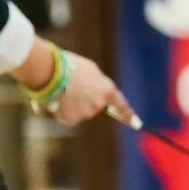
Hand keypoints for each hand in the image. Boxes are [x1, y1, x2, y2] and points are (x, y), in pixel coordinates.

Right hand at [12, 41, 131, 126]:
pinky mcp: (72, 120)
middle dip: (85, 100)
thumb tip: (91, 93)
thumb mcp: (89, 70)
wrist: (52, 72)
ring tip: (61, 91)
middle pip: (94, 106)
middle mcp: (99, 104)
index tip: (137, 124)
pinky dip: (62, 111)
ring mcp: (86, 113)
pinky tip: (57, 100)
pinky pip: (67, 117)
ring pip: (79, 112)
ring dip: (72, 105)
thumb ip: (95, 83)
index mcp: (107, 89)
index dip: (128, 114)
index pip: (120, 104)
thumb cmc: (69, 65)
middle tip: (71, 88)